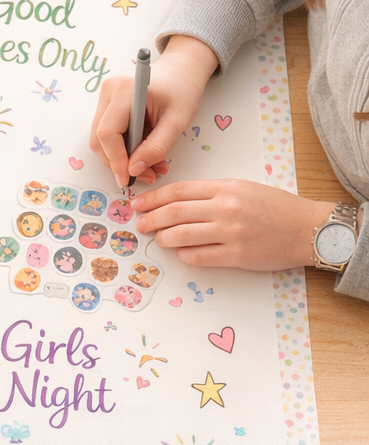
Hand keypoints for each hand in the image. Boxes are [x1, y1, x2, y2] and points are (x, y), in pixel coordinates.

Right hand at [91, 34, 217, 186]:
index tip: (128, 179)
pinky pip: (109, 133)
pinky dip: (124, 148)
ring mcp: (106, 96)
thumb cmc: (183, 88)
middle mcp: (109, 90)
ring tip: (150, 167)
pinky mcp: (109, 103)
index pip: (108, 133)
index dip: (116, 160)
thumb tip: (133, 170)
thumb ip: (156, 147)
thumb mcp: (177, 121)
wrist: (183, 68)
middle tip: (145, 175)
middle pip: (100, 138)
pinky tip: (144, 154)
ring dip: (122, 158)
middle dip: (119, 162)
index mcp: (125, 89)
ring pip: (102, 139)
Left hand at [133, 177, 331, 269]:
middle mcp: (225, 208)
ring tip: (158, 238)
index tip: (138, 204)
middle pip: (174, 213)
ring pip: (181, 235)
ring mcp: (230, 233)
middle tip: (140, 224)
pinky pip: (198, 256)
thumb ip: (213, 194)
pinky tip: (181, 252)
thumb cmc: (276, 208)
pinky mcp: (235, 255)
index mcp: (226, 187)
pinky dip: (184, 254)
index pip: (179, 191)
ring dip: (163, 238)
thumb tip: (178, 203)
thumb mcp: (244, 188)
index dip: (154, 198)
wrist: (305, 228)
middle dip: (151, 219)